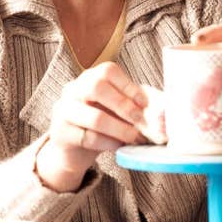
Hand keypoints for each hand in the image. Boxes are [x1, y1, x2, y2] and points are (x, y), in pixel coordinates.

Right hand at [36, 62, 149, 191]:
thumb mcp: (116, 109)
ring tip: (136, 138)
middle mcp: (72, 89)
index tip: (146, 103)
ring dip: (122, 129)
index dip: (129, 86)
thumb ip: (134, 105)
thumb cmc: (101, 124)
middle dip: (124, 106)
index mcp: (89, 77)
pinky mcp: (60, 133)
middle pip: (97, 88)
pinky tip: (119, 146)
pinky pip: (89, 138)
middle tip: (141, 122)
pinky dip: (109, 143)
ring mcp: (63, 111)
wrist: (73, 149)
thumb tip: (161, 112)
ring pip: (96, 118)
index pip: (108, 72)